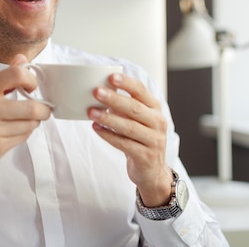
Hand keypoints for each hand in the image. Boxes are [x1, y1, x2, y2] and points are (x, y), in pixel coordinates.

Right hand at [0, 54, 51, 215]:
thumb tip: (21, 59)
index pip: (16, 75)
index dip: (31, 80)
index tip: (32, 86)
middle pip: (31, 106)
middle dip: (43, 109)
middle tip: (43, 109)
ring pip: (30, 124)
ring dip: (34, 122)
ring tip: (27, 120)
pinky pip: (23, 137)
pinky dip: (24, 133)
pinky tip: (15, 130)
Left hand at [88, 73, 172, 206]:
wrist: (152, 171)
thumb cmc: (140, 139)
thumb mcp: (137, 120)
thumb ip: (124, 106)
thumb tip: (100, 91)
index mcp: (155, 108)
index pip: (141, 91)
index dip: (127, 83)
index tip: (111, 77)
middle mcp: (157, 122)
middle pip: (134, 108)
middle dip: (114, 99)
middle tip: (96, 92)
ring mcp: (154, 140)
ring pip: (129, 127)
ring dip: (108, 118)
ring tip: (91, 112)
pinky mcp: (146, 156)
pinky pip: (124, 144)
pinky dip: (109, 135)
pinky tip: (96, 128)